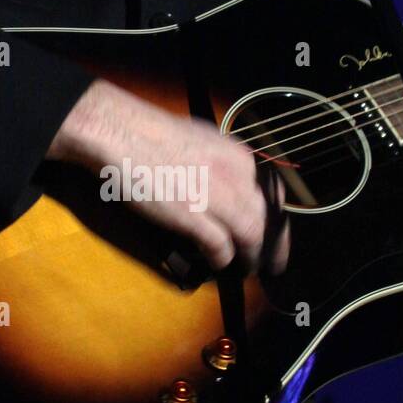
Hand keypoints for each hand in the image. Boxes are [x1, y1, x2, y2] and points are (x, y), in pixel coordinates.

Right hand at [47, 80, 289, 274]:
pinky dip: (222, 260)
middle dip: (275, 246)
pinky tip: (218, 265)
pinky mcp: (192, 216)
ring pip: (252, 237)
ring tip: (248, 270)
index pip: (275, 194)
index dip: (279, 219)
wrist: (123, 133)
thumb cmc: (154, 132)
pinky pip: (220, 247)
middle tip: (273, 265)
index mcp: (240, 156)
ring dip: (252, 258)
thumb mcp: (203, 140)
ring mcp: (217, 196)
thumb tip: (228, 185)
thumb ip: (223, 163)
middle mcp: (237, 176)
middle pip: (269, 220)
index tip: (276, 233)